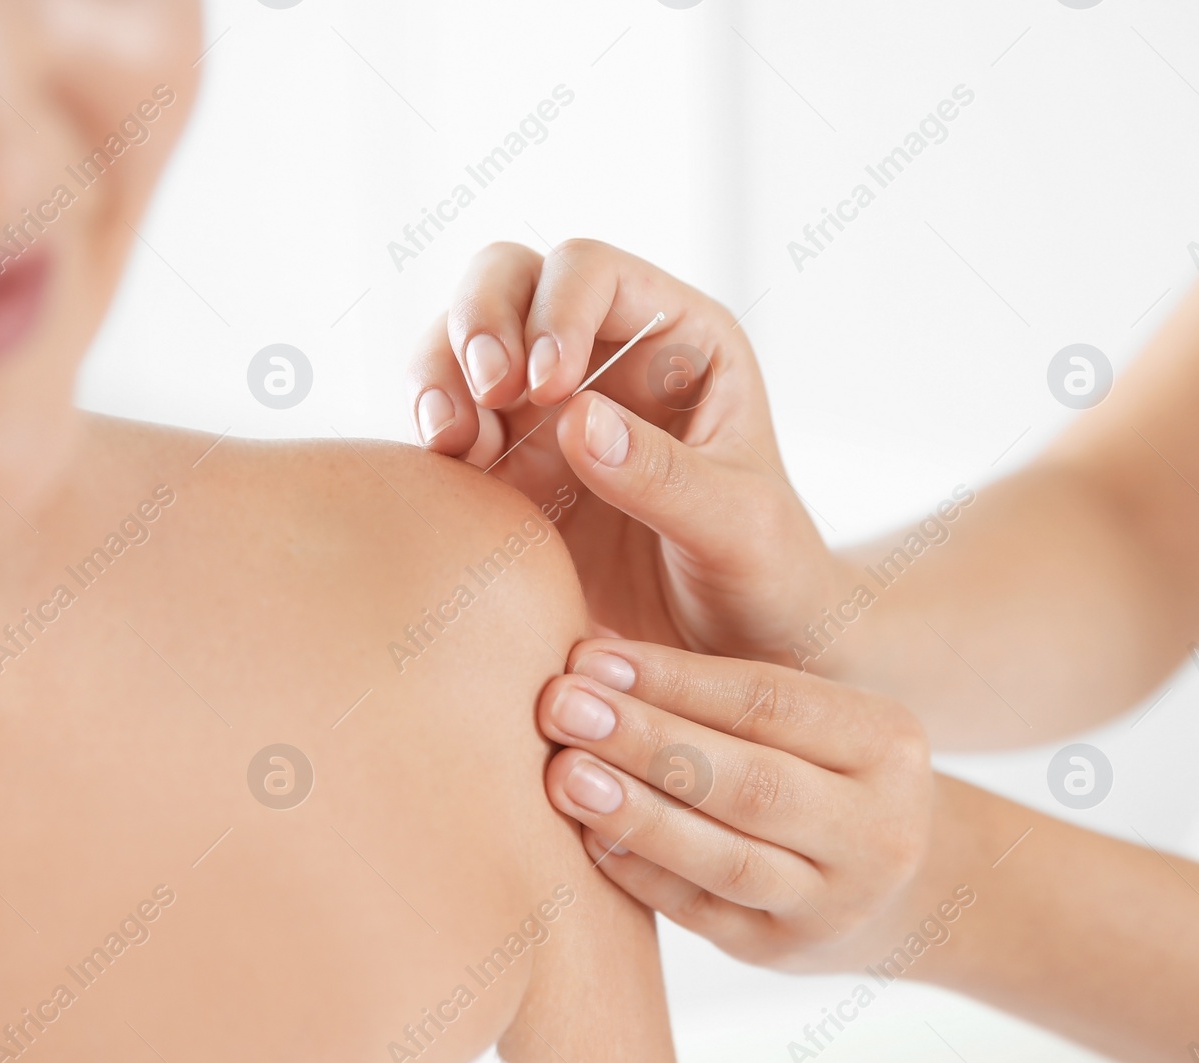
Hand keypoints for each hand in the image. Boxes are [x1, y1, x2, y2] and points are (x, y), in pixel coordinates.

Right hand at [406, 239, 849, 662]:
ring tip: (451, 442)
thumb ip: (665, 475)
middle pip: (508, 281)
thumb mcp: (738, 527)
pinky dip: (432, 438)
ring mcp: (542, 412)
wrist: (736, 654)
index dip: (556, 309)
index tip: (547, 389)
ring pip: (459, 346)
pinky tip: (446, 472)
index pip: (590, 272)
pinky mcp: (503, 471)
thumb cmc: (766, 574)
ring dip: (440, 376)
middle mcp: (601, 357)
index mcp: (676, 339)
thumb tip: (575, 420)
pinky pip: (447, 428)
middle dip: (478, 321)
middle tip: (486, 392)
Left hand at [535, 637, 934, 968]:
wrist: (898, 884)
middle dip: (646, 742)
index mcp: (887, 742)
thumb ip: (711, 686)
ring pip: (726, 859)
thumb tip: (592, 654)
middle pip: (750, 783)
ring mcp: (836, 902)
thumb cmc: (816, 768)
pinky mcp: (781, 950)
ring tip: (563, 775)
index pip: (768, 702)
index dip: (672, 679)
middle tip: (561, 709)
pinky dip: (638, 869)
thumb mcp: (805, 716)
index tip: (590, 658)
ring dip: (636, 814)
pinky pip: (698, 911)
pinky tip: (585, 833)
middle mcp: (878, 828)